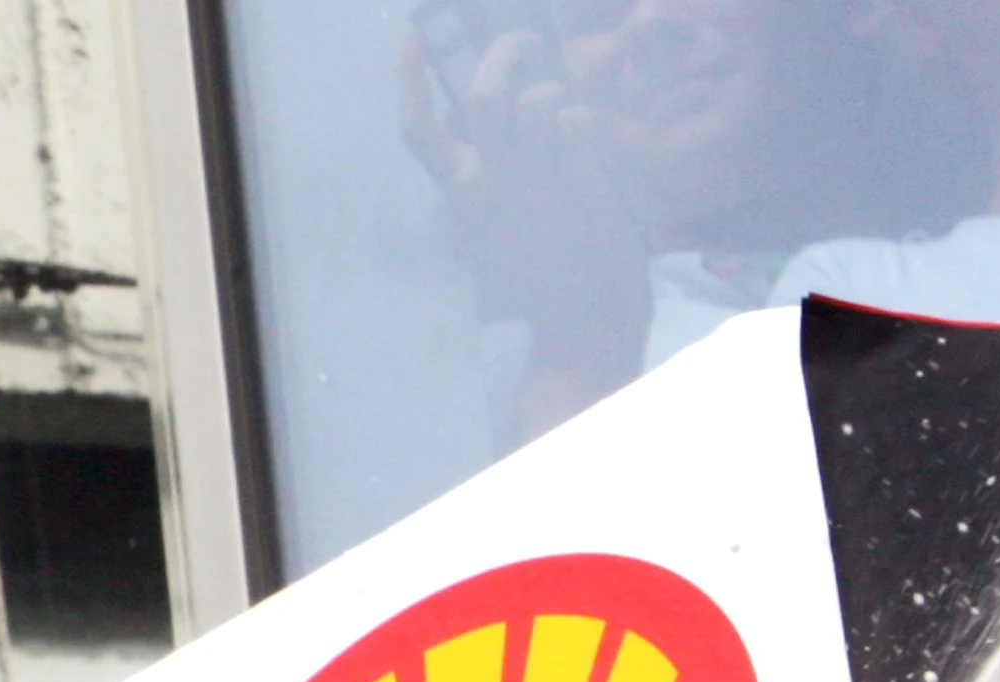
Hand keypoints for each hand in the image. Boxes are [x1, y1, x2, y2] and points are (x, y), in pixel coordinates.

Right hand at [397, 25, 651, 433]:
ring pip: (541, 99)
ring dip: (558, 95)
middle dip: (510, 50)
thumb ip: (491, 185)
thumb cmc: (541, 286)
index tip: (411, 37)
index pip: (419, 131)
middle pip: (487, 91)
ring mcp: (537, 183)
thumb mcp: (494, 234)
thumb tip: (506, 128)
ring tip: (565, 118)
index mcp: (463, 197)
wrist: (583, 327)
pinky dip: (587, 124)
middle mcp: (492, 185)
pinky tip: (590, 153)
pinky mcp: (581, 184)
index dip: (409, 79)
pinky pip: (579, 122)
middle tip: (529, 48)